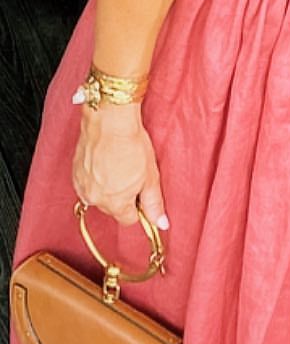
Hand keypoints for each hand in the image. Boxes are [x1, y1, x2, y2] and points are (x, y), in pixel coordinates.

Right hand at [72, 105, 168, 232]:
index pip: (129, 220)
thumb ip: (154, 204)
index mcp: (114, 203)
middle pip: (113, 208)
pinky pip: (88, 183)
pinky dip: (96, 177)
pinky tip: (105, 161)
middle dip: (123, 196)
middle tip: (132, 173)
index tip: (141, 192)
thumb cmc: (130, 144)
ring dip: (108, 187)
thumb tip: (160, 223)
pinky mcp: (74, 172)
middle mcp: (94, 199)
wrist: (109, 120)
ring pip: (100, 196)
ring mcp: (82, 186)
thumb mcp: (150, 177)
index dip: (138, 206)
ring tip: (118, 165)